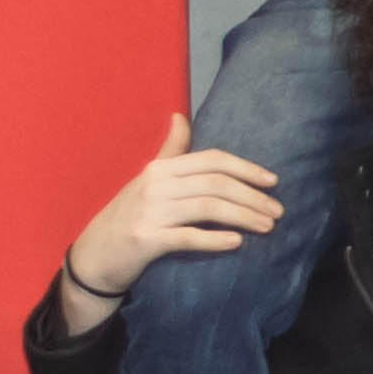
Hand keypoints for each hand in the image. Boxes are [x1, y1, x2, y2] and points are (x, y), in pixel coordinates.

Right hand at [59, 114, 286, 328]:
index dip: (246, 168)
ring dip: (244, 217)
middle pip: (216, 184)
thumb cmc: (127, 216)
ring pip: (208, 209)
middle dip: (252, 197)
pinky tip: (237, 242)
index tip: (273, 181)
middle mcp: (154, 186)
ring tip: (267, 227)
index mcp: (159, 169)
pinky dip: (215, 239)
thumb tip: (180, 116)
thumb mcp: (146, 180)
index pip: (211, 160)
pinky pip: (189, 237)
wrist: (94, 257)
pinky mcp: (146, 239)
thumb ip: (170, 151)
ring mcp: (149, 212)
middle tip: (278, 212)